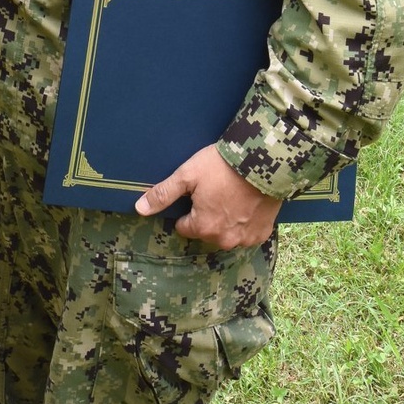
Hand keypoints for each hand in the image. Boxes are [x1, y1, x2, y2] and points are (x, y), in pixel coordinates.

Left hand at [135, 143, 282, 248]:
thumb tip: (139, 209)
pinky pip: (246, 232)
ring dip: (226, 220)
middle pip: (205, 231)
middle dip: (207, 215)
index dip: (187, 209)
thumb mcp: (187, 175)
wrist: (263, 162)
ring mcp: (245, 239)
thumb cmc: (221, 167)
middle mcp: (224, 240)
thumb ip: (163, 194)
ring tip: (231, 194)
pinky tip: (246, 202)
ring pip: (226, 233)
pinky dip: (245, 221)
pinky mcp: (262, 233)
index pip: (184, 227)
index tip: (196, 193)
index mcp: (203, 228)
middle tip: (215, 191)